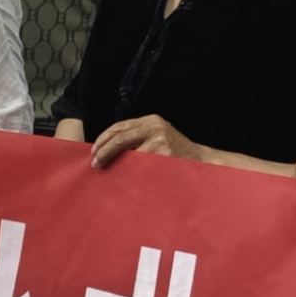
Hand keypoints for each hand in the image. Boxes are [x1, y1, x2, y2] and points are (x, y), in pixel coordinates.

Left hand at [87, 114, 221, 171]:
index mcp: (151, 121)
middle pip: (119, 137)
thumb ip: (139, 138)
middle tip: (94, 162)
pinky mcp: (162, 155)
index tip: (94, 150)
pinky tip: (119, 175)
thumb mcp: (158, 138)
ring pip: (126, 150)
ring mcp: (159, 141)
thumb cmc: (177, 154)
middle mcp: (154, 127)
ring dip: (111, 160)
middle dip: (103, 150)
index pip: (120, 126)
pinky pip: (138, 164)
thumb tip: (110, 148)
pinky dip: (126, 170)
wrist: (202, 163)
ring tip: (102, 168)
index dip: (104, 138)